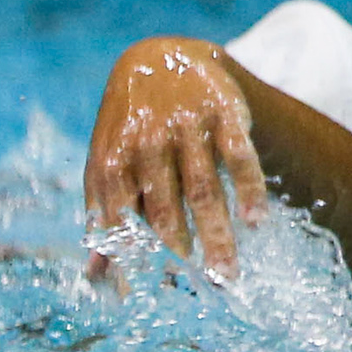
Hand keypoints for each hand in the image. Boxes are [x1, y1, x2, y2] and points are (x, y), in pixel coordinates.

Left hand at [85, 35, 266, 278]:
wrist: (159, 58)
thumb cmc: (128, 126)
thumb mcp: (106, 163)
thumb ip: (103, 214)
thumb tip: (94, 274)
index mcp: (113, 160)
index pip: (118, 217)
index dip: (128, 254)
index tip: (140, 292)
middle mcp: (147, 144)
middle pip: (165, 209)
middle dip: (183, 250)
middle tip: (206, 284)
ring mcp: (186, 129)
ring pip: (203, 190)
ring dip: (218, 234)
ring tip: (228, 272)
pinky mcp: (223, 114)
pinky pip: (239, 157)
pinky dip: (249, 190)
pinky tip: (257, 222)